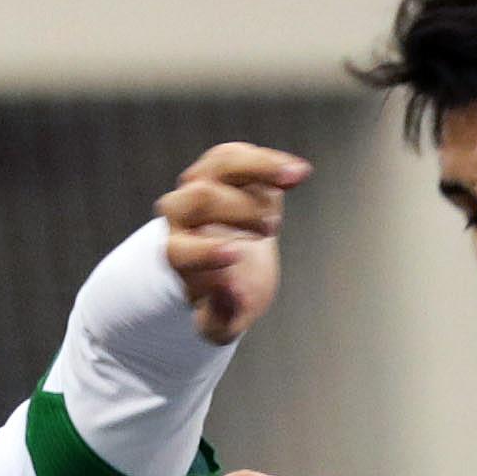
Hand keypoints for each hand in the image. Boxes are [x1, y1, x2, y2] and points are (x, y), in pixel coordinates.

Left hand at [156, 142, 304, 346]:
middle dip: (240, 210)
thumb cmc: (227, 293)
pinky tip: (300, 173)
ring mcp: (202, 183)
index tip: (236, 256)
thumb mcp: (224, 321)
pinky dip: (273, 162)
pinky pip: (245, 154)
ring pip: (223, 163)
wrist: (235, 262)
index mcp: (176, 254)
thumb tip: (230, 292)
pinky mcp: (225, 166)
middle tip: (270, 230)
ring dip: (260, 170)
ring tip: (294, 179)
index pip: (179, 250)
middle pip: (201, 198)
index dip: (205, 254)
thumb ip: (223, 318)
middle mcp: (181, 212)